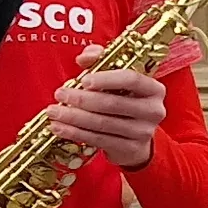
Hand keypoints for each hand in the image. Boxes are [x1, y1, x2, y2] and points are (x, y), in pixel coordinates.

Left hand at [45, 65, 167, 167]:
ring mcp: (143, 132)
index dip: (106, 79)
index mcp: (154, 88)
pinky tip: (59, 128)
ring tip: (54, 112)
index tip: (83, 80)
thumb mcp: (117, 79)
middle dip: (81, 99)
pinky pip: (98, 139)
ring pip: (102, 123)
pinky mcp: (131, 149)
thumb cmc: (124, 101)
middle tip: (60, 94)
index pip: (131, 79)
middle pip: (113, 103)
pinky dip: (75, 133)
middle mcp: (153, 110)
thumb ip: (101, 61)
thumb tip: (84, 57)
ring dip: (73, 117)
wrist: (136, 139)